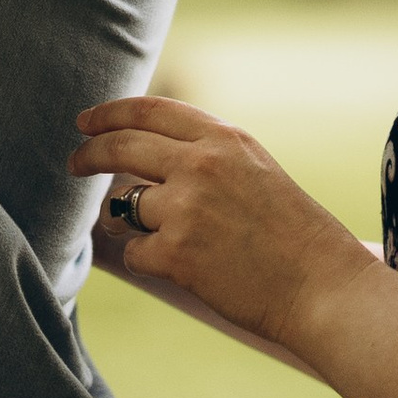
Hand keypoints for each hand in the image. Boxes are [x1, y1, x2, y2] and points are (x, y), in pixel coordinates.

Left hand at [71, 94, 372, 358]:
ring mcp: (186, 209)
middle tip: (74, 164)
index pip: (148, 110)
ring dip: (127, 219)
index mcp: (224, 138)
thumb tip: (144, 152)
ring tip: (150, 234)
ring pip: (125, 204)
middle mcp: (201, 164)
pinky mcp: (176, 254)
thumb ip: (206, 154)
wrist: (323, 287)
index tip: (85, 122)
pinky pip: (135, 252)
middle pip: (120, 146)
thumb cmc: (294, 234)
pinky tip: (180, 267)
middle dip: (89, 154)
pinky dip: (147, 259)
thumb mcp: (255, 169)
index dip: (108, 113)